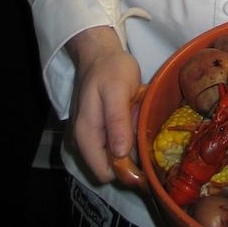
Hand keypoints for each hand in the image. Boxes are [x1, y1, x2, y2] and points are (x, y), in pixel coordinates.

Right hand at [66, 26, 141, 182]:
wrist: (99, 53)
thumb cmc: (111, 69)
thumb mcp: (118, 90)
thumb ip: (117, 122)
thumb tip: (121, 154)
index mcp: (86, 135)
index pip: (105, 173)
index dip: (127, 169)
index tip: (145, 151)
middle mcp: (82, 141)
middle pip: (110, 167)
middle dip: (130, 153)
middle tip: (140, 126)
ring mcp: (87, 137)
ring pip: (113, 156)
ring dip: (129, 143)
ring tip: (135, 118)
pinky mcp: (94, 130)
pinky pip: (113, 143)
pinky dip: (125, 135)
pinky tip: (131, 117)